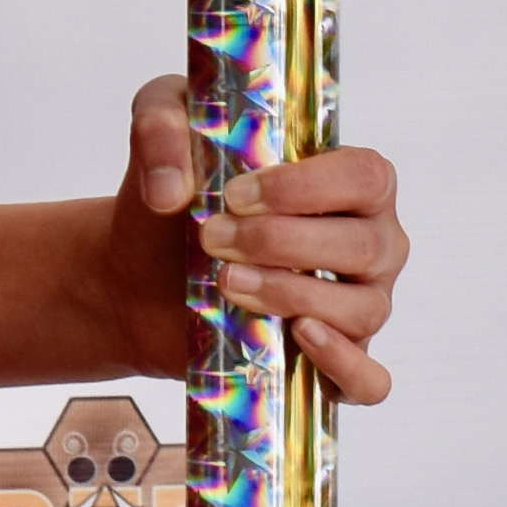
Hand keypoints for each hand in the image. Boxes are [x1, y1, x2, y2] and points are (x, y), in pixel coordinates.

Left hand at [101, 86, 404, 404]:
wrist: (137, 275)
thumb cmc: (175, 196)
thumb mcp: (157, 131)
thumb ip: (159, 127)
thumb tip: (170, 191)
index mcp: (351, 181)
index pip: (364, 176)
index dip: (304, 188)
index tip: (235, 194)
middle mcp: (370, 242)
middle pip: (364, 245)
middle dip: (280, 242)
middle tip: (212, 237)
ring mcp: (360, 303)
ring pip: (363, 308)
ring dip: (291, 294)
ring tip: (227, 282)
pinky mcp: (334, 359)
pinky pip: (369, 380)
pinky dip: (344, 364)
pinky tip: (297, 336)